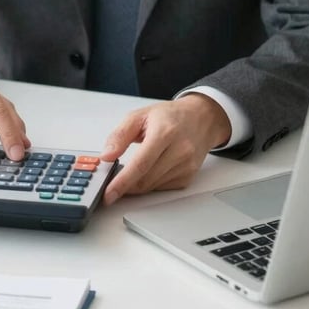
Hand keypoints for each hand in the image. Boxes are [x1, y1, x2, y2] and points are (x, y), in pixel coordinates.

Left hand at [101, 94, 230, 203]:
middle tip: (109, 186)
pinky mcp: (188, 176)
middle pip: (146, 179)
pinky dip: (148, 183)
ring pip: (152, 186)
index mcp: (165, 133)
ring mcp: (186, 165)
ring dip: (135, 185)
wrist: (201, 118)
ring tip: (127, 173)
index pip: (140, 164)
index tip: (108, 193)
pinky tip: (146, 171)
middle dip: (124, 186)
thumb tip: (106, 156)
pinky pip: (161, 187)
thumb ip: (119, 135)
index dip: (122, 182)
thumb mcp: (139, 116)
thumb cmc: (170, 116)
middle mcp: (179, 150)